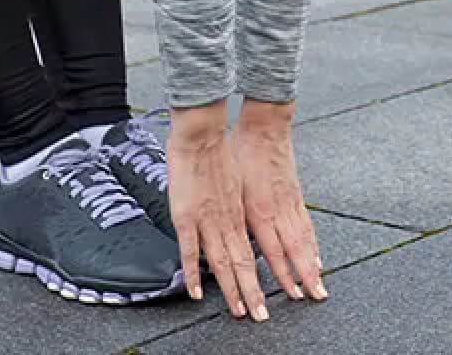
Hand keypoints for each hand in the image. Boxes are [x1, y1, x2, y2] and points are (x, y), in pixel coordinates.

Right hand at [167, 104, 265, 320]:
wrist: (202, 135)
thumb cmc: (217, 154)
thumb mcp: (232, 186)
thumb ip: (231, 207)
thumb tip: (232, 222)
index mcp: (239, 214)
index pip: (252, 254)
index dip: (259, 277)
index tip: (264, 297)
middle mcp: (228, 221)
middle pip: (243, 264)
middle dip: (252, 292)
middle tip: (259, 315)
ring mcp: (208, 221)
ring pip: (223, 263)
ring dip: (231, 290)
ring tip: (238, 311)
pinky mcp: (187, 216)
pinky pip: (190, 251)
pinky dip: (194, 273)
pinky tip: (197, 292)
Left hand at [235, 100, 326, 303]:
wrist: (264, 129)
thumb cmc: (240, 153)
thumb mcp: (228, 186)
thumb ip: (230, 215)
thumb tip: (223, 238)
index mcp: (256, 211)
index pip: (269, 252)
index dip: (276, 276)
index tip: (282, 295)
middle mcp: (276, 212)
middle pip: (291, 253)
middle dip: (299, 279)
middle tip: (308, 299)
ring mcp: (289, 204)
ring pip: (303, 242)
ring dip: (310, 266)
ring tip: (317, 286)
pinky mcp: (296, 196)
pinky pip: (306, 227)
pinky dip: (313, 246)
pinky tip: (316, 256)